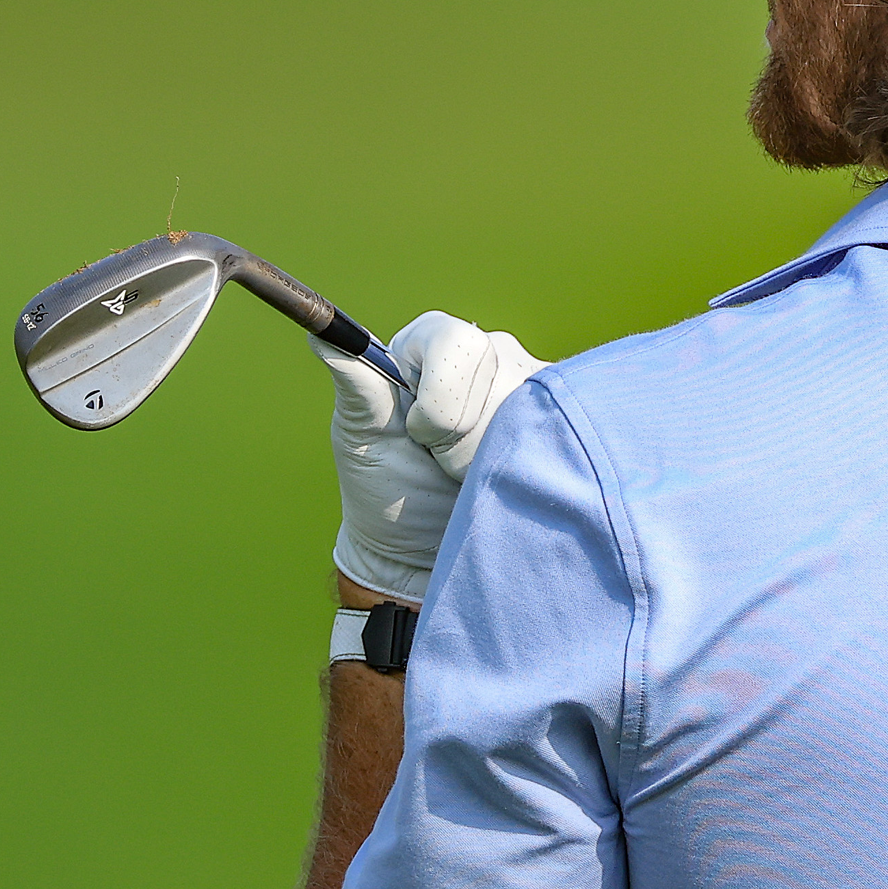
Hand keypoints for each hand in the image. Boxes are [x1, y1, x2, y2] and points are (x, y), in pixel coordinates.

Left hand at [313, 311, 550, 602]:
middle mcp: (485, 354)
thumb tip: (320, 334)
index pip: (460, 342)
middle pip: (500, 372)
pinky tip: (509, 474)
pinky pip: (567, 424)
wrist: (425, 554)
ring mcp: (527, 386)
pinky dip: (532, 461)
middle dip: (467, 434)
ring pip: (533, 402)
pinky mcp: (560, 420)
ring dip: (497, 453)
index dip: (442, 398)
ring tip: (475, 472)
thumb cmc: (385, 493)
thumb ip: (357, 385)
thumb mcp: (364, 440)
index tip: (420, 435)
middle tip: (444, 462)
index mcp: (429, 347)